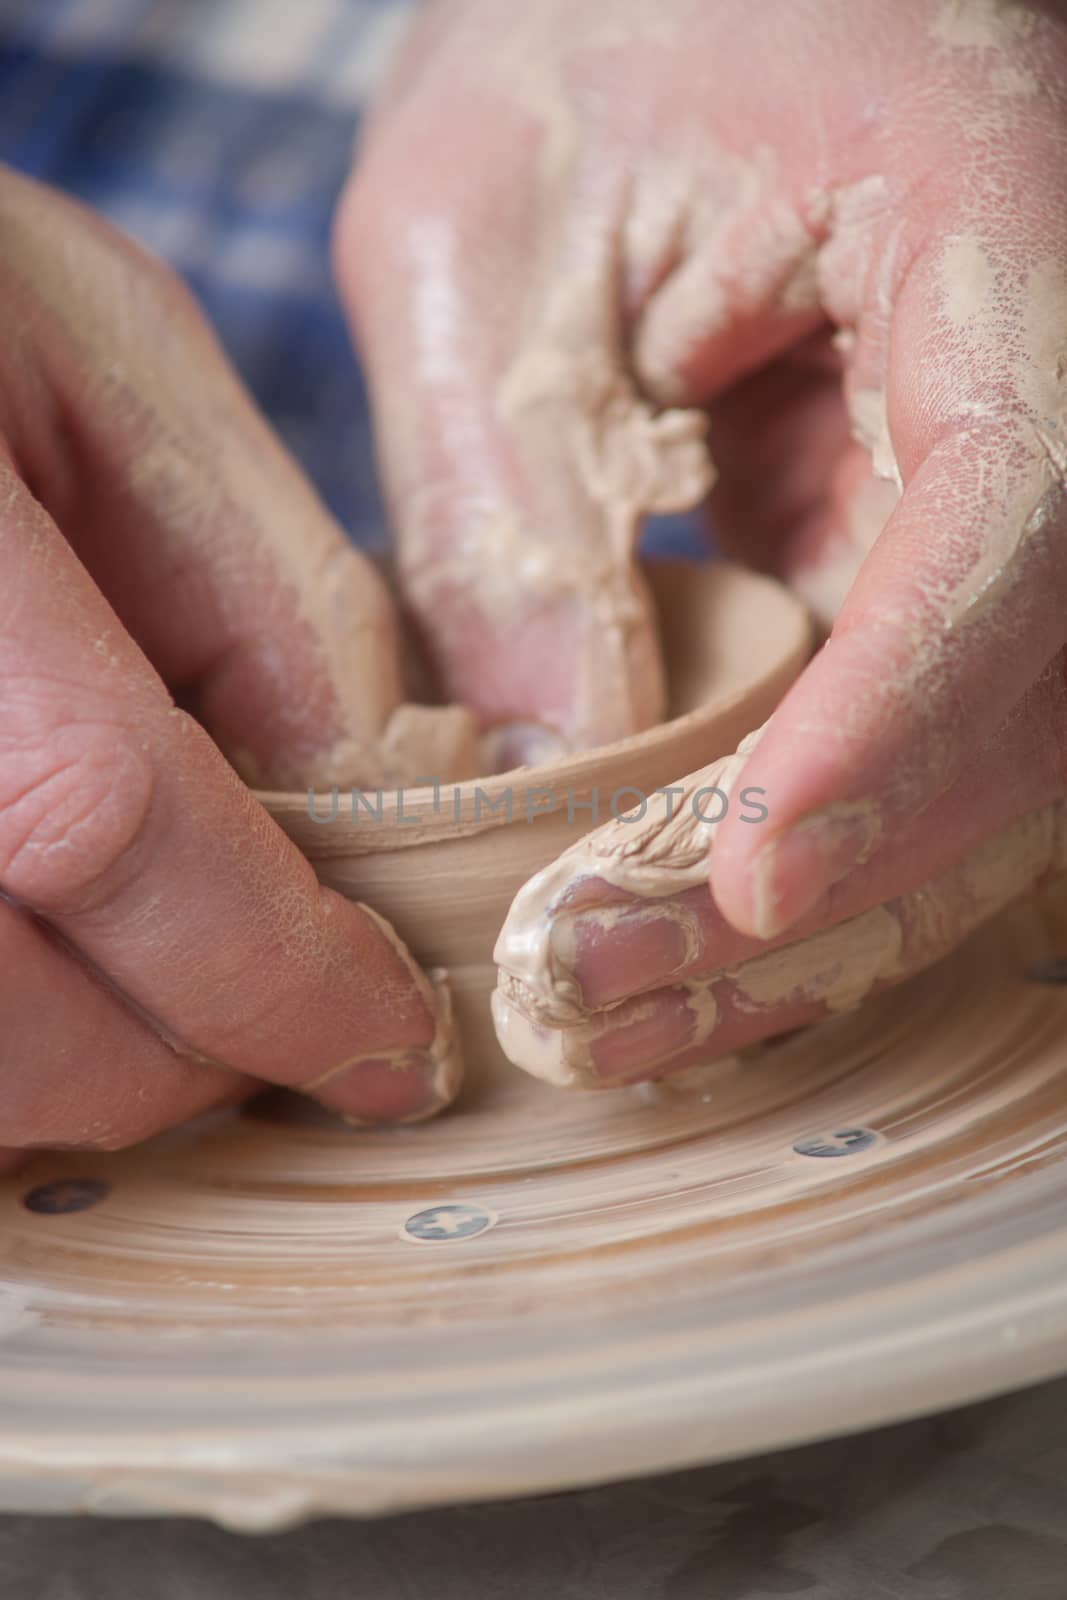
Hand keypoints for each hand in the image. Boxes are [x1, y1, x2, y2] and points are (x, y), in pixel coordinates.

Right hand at [0, 166, 462, 1170]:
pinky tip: (62, 957)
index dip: (271, 967)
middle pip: (3, 1016)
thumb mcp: (119, 370)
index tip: (391, 1038)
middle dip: (184, 1057)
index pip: (95, 819)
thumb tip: (383, 808)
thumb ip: (266, 592)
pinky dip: (12, 1042)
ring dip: (78, 1075)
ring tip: (163, 983)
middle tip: (281, 1016)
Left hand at [337, 0, 1066, 1075]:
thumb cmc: (583, 53)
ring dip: (810, 918)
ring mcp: (1026, 507)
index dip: (901, 718)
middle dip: (826, 876)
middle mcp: (1062, 392)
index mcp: (1006, 234)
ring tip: (603, 1002)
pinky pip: (926, 756)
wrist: (669, 12)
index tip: (752, 874)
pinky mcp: (954, 579)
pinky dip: (801, 866)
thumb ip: (514, 497)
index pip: (1025, 512)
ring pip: (996, 771)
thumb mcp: (487, 236)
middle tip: (604, 986)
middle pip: (1033, 698)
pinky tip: (661, 935)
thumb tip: (556, 763)